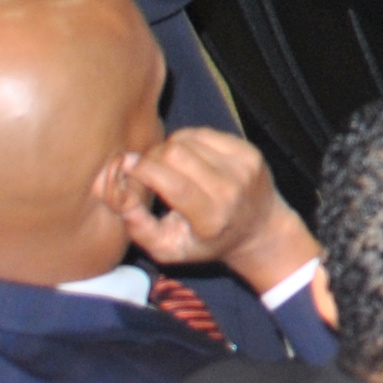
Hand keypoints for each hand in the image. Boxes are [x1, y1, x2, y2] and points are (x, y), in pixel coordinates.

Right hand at [120, 129, 319, 289]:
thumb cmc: (208, 242)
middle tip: (145, 168)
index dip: (143, 170)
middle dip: (151, 157)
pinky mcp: (248, 150)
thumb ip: (141, 231)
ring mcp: (243, 167)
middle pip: (176, 154)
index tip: (126, 167)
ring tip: (167, 166)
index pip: (172, 184)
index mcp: (211, 219)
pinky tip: (186, 157)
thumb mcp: (172, 250)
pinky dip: (186, 140)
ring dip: (168, 148)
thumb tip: (123, 201)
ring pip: (188, 139)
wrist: (260, 229)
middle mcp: (231, 190)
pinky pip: (204, 133)